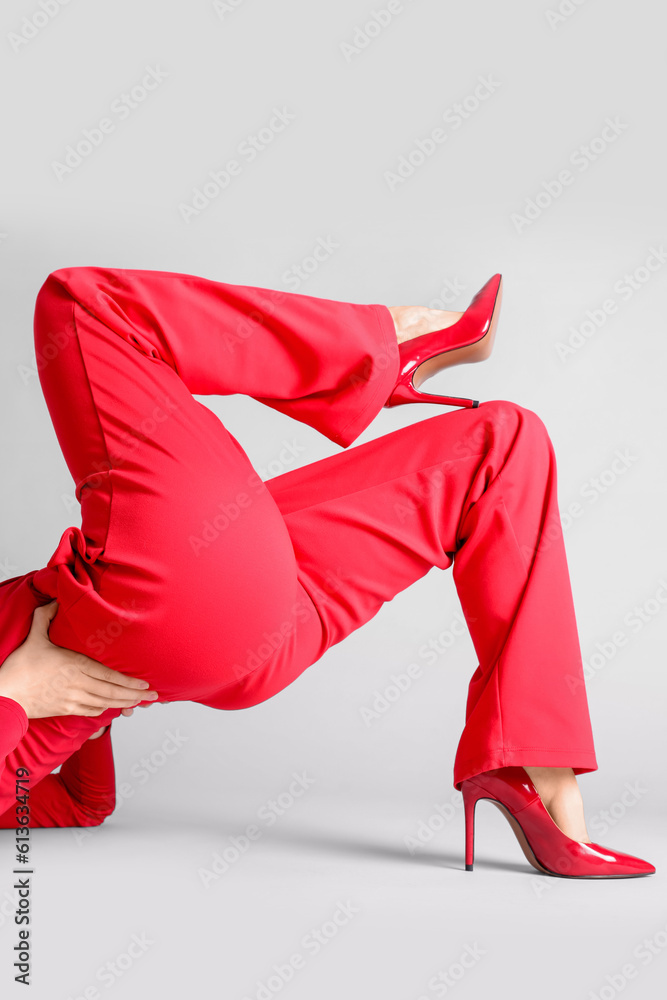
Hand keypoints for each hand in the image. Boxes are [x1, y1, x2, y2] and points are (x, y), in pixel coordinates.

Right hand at [0, 601, 158, 719]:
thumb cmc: (19, 669)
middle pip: (112, 691)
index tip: (144, 683)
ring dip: (124, 704)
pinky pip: (91, 711)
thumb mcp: (34, 638)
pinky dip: (105, 710)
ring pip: (105, 703)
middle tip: (152, 696)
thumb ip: (45, 618)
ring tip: (140, 703)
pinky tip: (114, 708)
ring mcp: (72, 699)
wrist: (5, 696)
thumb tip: (55, 601)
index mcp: (74, 665)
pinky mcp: (65, 710)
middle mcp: (77, 684)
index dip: (129, 681)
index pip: (108, 675)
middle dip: (135, 694)